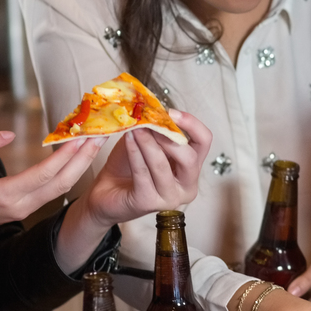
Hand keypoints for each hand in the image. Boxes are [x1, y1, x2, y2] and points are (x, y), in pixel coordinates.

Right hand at [0, 130, 106, 250]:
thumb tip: (8, 135)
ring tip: (92, 143)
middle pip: (61, 183)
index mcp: (2, 194)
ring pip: (60, 189)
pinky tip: (74, 156)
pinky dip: (66, 173)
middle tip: (99, 136)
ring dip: (78, 166)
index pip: (43, 174)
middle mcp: (18, 206)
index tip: (80, 135)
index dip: (65, 154)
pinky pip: (51, 191)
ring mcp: (23, 211)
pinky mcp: (24, 210)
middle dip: (82, 159)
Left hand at [84, 110, 212, 226]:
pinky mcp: (148, 203)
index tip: (171, 112)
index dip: (192, 124)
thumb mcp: (146, 142)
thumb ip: (155, 128)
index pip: (204, 142)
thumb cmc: (128, 166)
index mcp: (191, 168)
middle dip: (169, 136)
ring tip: (135, 127)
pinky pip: (142, 173)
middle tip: (150, 120)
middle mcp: (187, 186)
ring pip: (162, 165)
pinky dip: (135, 153)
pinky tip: (128, 139)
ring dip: (147, 142)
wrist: (105, 192)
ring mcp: (169, 198)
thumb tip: (152, 107)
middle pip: (190, 157)